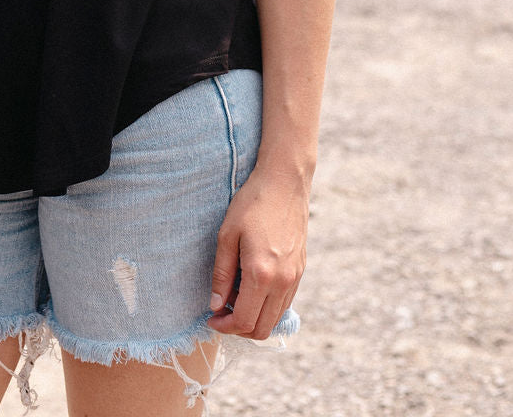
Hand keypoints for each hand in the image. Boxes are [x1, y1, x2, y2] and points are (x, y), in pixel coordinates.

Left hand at [206, 165, 308, 338]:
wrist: (285, 182)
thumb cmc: (252, 203)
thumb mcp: (227, 235)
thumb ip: (221, 274)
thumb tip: (216, 306)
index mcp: (261, 274)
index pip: (244, 321)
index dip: (225, 327)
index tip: (212, 318)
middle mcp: (282, 281)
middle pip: (262, 329)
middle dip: (238, 328)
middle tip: (221, 313)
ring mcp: (294, 277)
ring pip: (275, 320)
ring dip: (254, 319)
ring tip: (235, 300)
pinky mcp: (300, 270)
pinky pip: (284, 303)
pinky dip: (267, 307)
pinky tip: (252, 289)